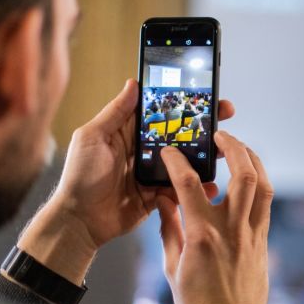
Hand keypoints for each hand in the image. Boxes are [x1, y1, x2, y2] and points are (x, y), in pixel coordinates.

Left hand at [18, 79, 233, 283]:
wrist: (79, 221)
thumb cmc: (78, 177)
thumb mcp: (92, 138)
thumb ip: (114, 113)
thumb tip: (133, 83)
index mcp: (129, 132)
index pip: (160, 111)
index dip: (182, 101)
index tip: (204, 92)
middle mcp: (144, 150)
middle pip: (179, 133)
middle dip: (203, 124)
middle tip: (225, 114)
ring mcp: (154, 173)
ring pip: (185, 160)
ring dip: (204, 155)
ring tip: (224, 149)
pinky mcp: (159, 195)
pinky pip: (181, 188)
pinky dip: (196, 187)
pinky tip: (209, 184)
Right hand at [158, 131, 273, 303]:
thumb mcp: (172, 267)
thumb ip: (169, 229)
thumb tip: (163, 201)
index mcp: (203, 235)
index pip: (188, 185)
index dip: (176, 161)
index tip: (169, 150)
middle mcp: (233, 230)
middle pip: (243, 174)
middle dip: (233, 147)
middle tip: (219, 135)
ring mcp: (252, 234)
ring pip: (263, 185)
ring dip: (253, 160)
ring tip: (239, 148)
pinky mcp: (263, 241)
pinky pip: (265, 204)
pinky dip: (258, 185)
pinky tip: (248, 179)